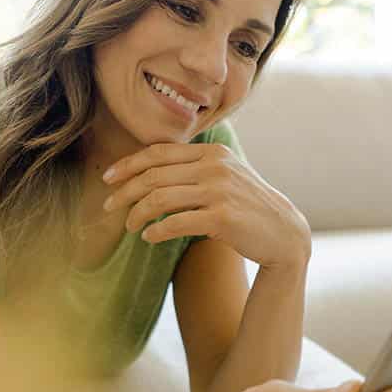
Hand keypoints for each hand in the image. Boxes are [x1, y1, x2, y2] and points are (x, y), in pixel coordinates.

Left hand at [101, 143, 310, 268]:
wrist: (284, 234)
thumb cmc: (247, 207)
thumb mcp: (226, 176)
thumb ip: (196, 167)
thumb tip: (150, 170)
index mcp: (212, 153)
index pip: (158, 152)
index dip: (128, 164)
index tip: (108, 178)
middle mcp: (215, 167)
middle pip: (153, 175)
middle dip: (125, 192)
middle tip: (108, 207)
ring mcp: (219, 191)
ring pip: (160, 199)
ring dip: (137, 214)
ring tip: (129, 226)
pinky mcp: (221, 218)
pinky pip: (175, 223)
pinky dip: (156, 232)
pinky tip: (148, 238)